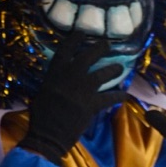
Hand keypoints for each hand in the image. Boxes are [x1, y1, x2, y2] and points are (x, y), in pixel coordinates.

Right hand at [19, 34, 121, 161]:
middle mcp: (70, 77)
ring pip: (103, 73)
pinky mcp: (92, 104)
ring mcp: (83, 90)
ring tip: (120, 67)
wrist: (48, 134)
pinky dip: (118, 96)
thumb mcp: (43, 92)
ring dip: (114, 69)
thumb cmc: (41, 115)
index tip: (82, 32)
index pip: (65, 50)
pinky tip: (124, 95)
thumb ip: (55, 81)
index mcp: (55, 74)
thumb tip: (62, 77)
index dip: (75, 39)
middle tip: (107, 44)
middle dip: (100, 48)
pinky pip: (110, 97)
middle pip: (88, 56)